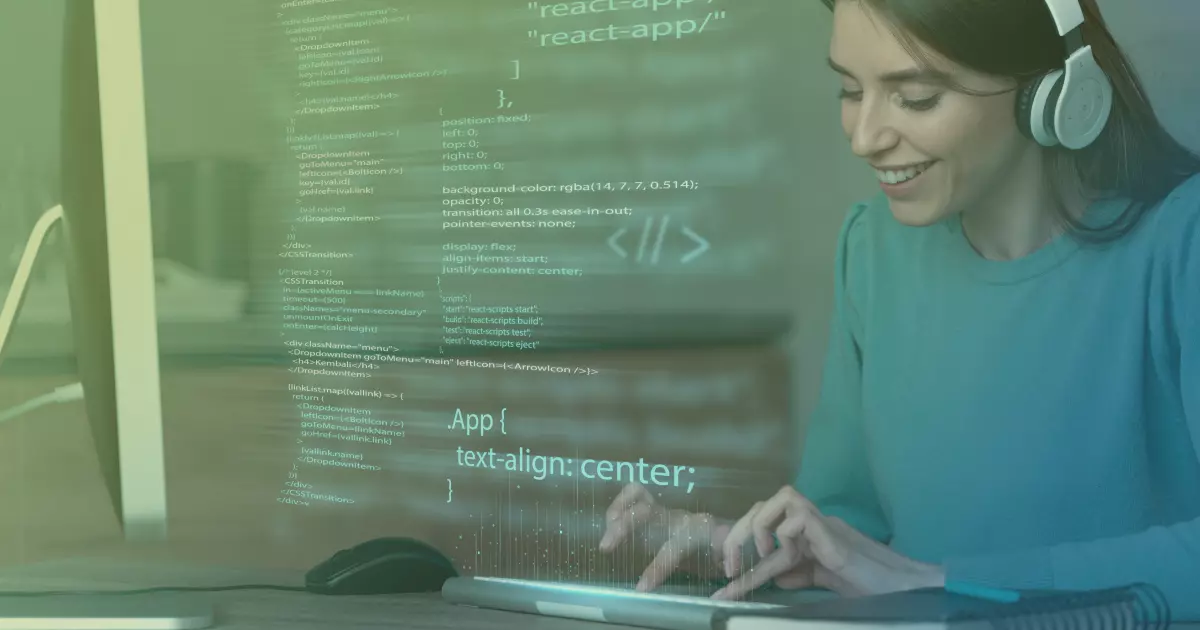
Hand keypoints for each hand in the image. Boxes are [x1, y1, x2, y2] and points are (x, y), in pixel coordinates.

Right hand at [599, 483, 725, 591]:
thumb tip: (724, 561)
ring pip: (638, 495)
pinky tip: (610, 528)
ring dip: (617, 512)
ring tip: (607, 539)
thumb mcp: (724, 556)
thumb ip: (723, 554)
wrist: (720, 536)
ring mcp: (663, 510)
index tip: (641, 586)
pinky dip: (617, 508)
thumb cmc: (721, 549)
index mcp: (697, 530)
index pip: (674, 545)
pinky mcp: (652, 510)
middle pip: (648, 512)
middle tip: (606, 547)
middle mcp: (677, 516)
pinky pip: (633, 496)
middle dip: (625, 525)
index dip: (657, 566)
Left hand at [714, 486, 944, 599]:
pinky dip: (784, 538)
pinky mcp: (834, 534)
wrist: (908, 589)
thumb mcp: (825, 580)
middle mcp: (815, 522)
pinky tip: (791, 560)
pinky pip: (798, 518)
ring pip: (782, 497)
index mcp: (811, 533)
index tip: (724, 590)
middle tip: (730, 568)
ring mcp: (826, 524)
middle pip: (766, 505)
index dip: (740, 552)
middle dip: (738, 533)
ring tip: (762, 558)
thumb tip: (777, 577)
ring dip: (760, 527)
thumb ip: (801, 574)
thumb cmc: (872, 586)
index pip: (766, 527)